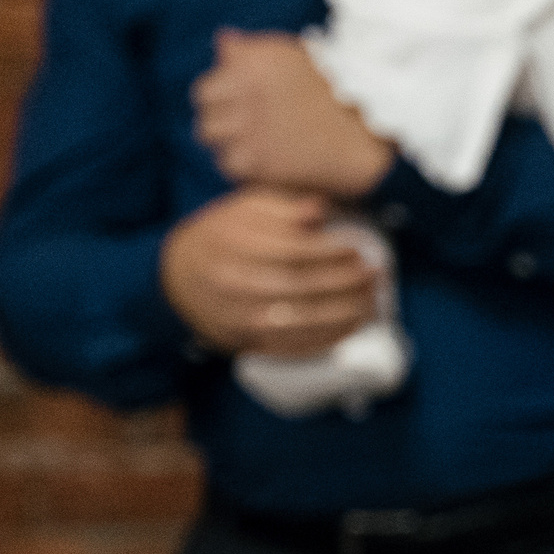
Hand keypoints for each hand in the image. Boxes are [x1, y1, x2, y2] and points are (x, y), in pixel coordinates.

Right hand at [159, 188, 379, 355]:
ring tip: (372, 301)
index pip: (291, 250)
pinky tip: (352, 327)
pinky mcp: (245, 341)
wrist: (178, 276)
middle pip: (299, 286)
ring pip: (299, 321)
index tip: (358, 248)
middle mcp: (233, 283)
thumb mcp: (243, 208)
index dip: (330, 252)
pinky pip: (292, 345)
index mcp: (233, 243)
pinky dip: (327, 339)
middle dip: (345, 282)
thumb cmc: (221, 236)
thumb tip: (321, 210)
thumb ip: (283, 207)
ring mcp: (239, 317)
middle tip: (376, 275)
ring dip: (344, 314)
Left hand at [193, 29, 394, 196]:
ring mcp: (247, 125)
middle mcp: (243, 90)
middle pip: (206, 117)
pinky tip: (269, 167)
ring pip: (213, 141)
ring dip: (231, 148)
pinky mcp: (257, 158)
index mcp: (251, 63)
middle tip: (250, 137)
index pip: (205, 91)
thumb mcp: (295, 57)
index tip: (243, 115)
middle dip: (223, 128)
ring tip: (260, 152)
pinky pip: (229, 165)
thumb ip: (253, 52)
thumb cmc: (337, 92)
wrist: (373, 130)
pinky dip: (245, 169)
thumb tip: (223, 41)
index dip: (222, 106)